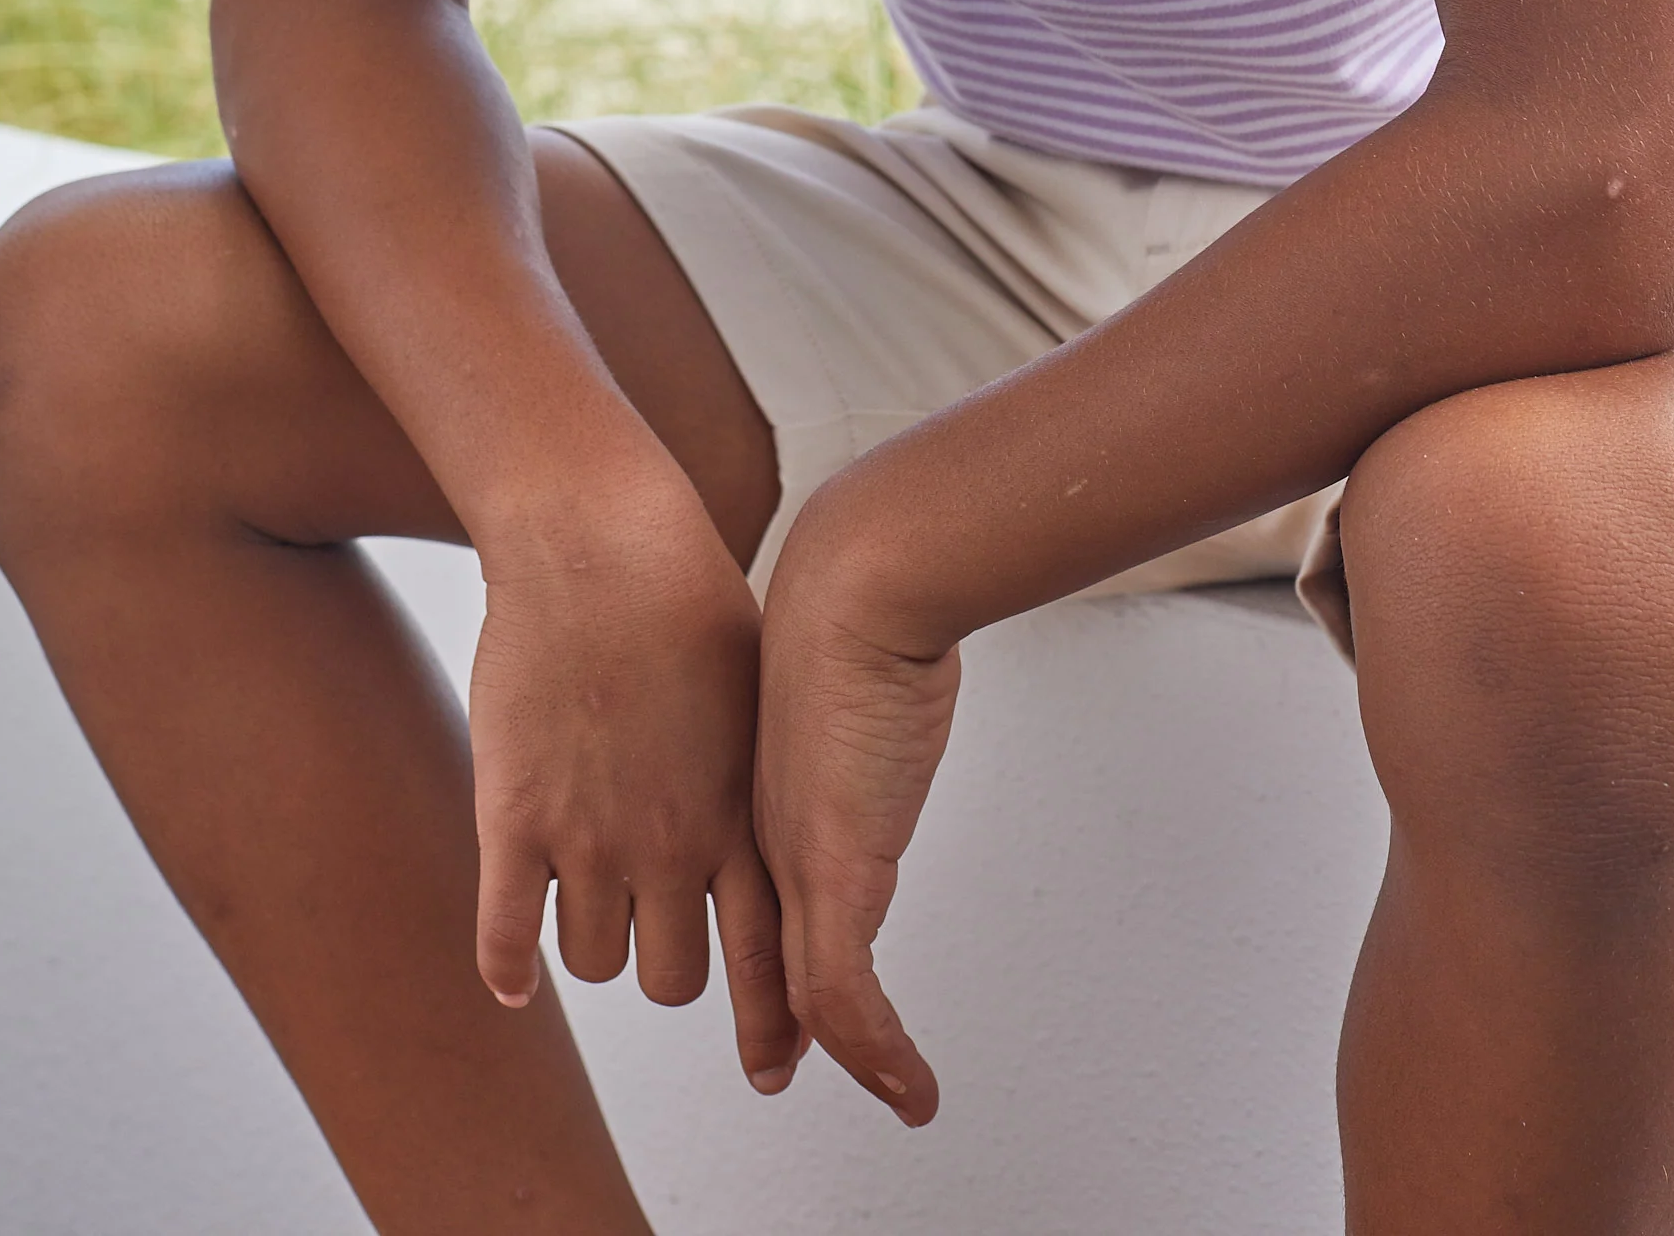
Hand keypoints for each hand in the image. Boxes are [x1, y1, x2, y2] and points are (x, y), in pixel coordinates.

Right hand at [468, 458, 801, 1096]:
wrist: (599, 543)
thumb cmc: (686, 596)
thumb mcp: (755, 694)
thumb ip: (757, 774)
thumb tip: (772, 816)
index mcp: (742, 815)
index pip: (771, 959)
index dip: (770, 1025)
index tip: (772, 1066)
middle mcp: (669, 844)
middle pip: (670, 978)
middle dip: (663, 956)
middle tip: (651, 921)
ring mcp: (588, 837)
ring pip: (592, 960)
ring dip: (591, 938)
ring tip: (586, 895)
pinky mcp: (515, 817)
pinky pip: (507, 935)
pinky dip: (508, 966)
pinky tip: (510, 978)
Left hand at [755, 510, 962, 1127]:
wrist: (858, 579)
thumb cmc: (860, 592)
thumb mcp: (851, 654)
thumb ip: (856, 683)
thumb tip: (892, 666)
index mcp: (767, 784)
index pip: (762, 890)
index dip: (767, 946)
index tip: (777, 988)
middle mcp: (769, 830)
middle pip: (769, 951)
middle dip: (781, 1020)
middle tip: (779, 1067)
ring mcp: (794, 856)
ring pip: (806, 990)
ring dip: (852, 1053)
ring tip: (897, 1093)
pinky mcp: (833, 870)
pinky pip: (844, 995)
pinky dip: (878, 1051)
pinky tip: (911, 1087)